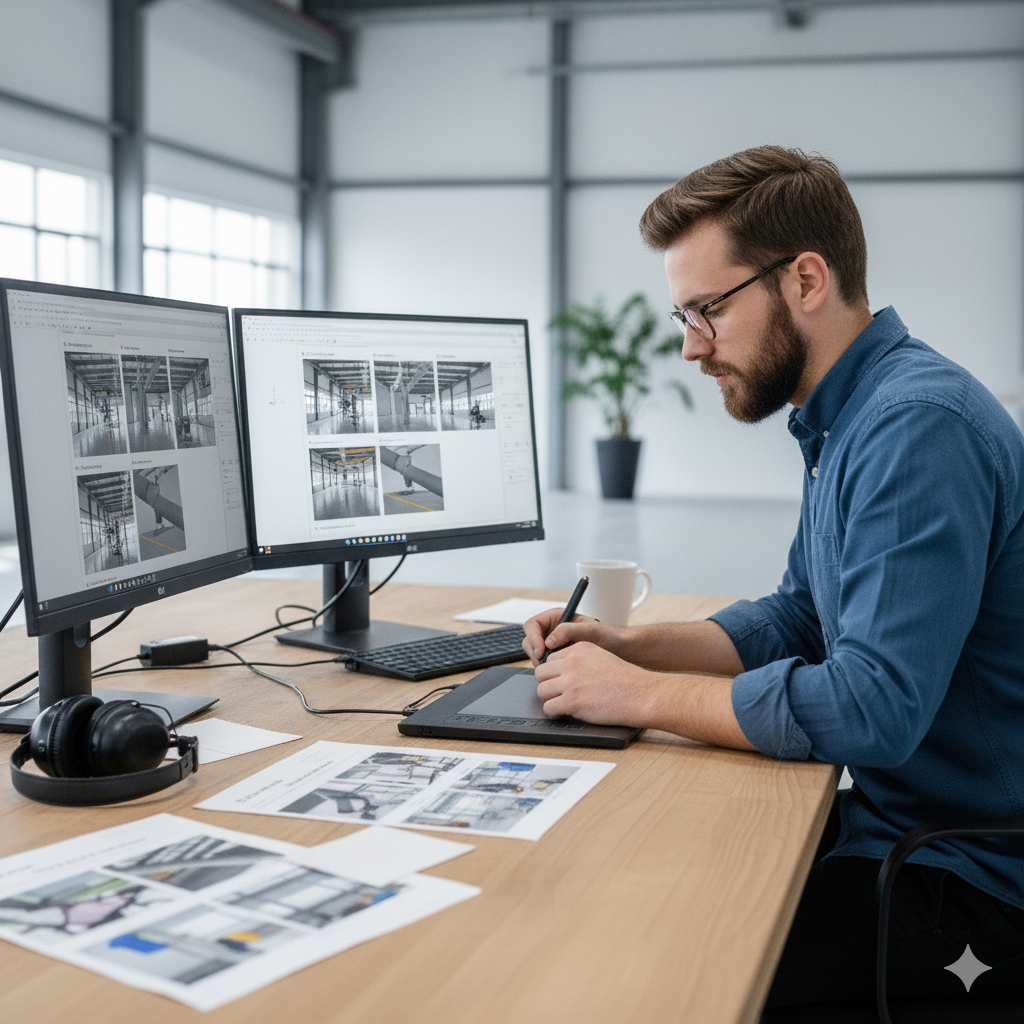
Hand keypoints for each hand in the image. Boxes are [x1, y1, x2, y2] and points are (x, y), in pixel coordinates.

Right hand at [521, 608, 623, 666]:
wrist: (617, 651)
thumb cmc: (606, 636)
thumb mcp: (589, 630)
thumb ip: (568, 631)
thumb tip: (549, 641)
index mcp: (555, 618)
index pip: (532, 625)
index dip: (533, 637)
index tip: (541, 649)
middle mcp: (551, 631)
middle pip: (530, 641)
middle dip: (534, 653)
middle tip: (544, 664)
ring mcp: (553, 646)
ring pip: (535, 654)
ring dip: (540, 663)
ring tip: (555, 670)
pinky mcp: (557, 660)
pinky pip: (544, 665)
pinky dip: (548, 671)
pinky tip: (559, 674)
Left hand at [534, 641, 755, 750]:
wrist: (642, 694)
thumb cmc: (627, 680)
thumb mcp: (601, 657)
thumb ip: (580, 660)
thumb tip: (561, 671)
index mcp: (579, 649)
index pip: (551, 658)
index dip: (555, 672)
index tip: (561, 681)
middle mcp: (572, 662)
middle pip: (541, 674)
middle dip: (549, 684)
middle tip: (560, 693)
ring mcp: (570, 682)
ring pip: (541, 691)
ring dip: (551, 699)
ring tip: (564, 704)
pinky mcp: (572, 701)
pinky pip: (549, 708)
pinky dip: (555, 713)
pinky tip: (567, 713)